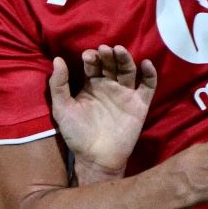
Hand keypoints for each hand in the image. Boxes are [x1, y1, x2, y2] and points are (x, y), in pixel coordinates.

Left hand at [49, 45, 155, 181]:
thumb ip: (58, 84)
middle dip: (107, 54)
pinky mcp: (140, 104)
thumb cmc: (77, 134)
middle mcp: (109, 85)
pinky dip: (150, 74)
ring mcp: (125, 94)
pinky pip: (148, 86)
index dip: (91, 57)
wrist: (96, 158)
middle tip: (104, 50)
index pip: (93, 64)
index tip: (88, 56)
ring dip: (125, 58)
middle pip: (111, 63)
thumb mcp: (62, 108)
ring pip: (128, 70)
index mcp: (91, 84)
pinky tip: (145, 64)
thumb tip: (57, 59)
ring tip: (119, 50)